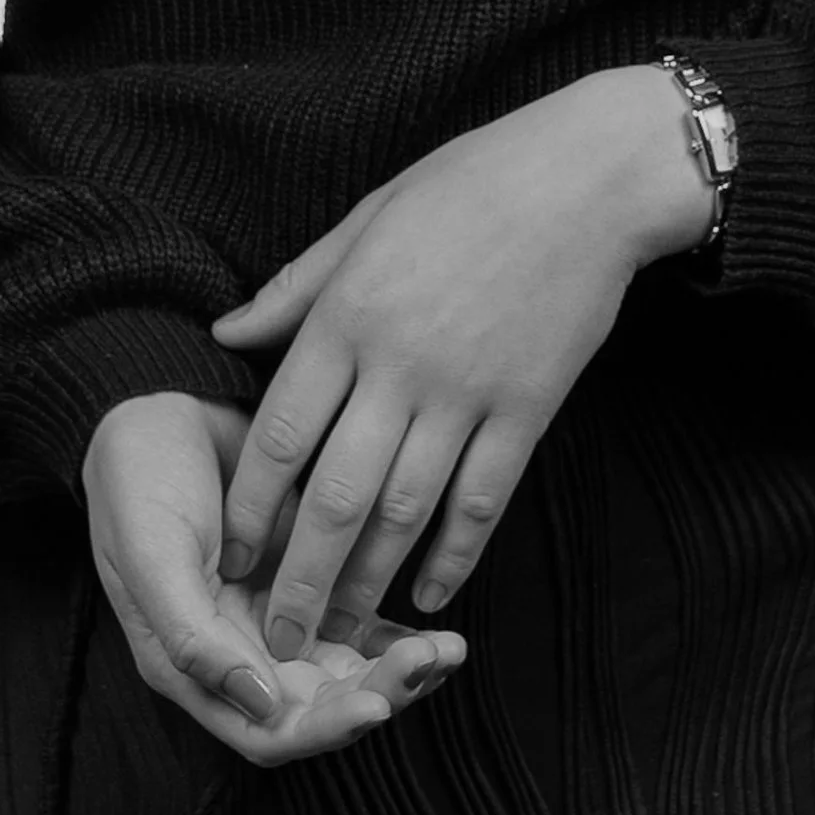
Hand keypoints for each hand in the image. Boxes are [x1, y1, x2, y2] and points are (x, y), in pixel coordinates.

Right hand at [84, 392, 464, 763]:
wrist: (160, 403)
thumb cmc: (139, 478)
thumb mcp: (150, 553)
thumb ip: (192, 634)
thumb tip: (259, 701)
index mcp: (192, 663)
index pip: (267, 731)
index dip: (323, 728)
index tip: (375, 704)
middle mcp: (241, 653)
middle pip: (320, 708)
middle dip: (378, 694)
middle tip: (429, 662)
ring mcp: (278, 618)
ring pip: (348, 673)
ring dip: (398, 671)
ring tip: (448, 650)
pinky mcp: (311, 578)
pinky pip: (361, 625)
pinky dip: (396, 636)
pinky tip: (437, 631)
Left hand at [208, 68, 709, 662]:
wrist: (589, 176)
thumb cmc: (470, 182)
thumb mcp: (368, 217)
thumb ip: (297, 287)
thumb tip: (225, 332)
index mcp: (348, 313)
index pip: (280, 433)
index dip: (250, 507)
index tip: (229, 557)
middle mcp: (399, 363)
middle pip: (335, 496)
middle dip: (300, 577)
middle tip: (277, 637)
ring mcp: (467, 391)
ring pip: (404, 511)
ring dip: (368, 581)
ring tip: (342, 631)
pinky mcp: (527, 408)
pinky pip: (483, 500)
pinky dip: (454, 555)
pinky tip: (429, 595)